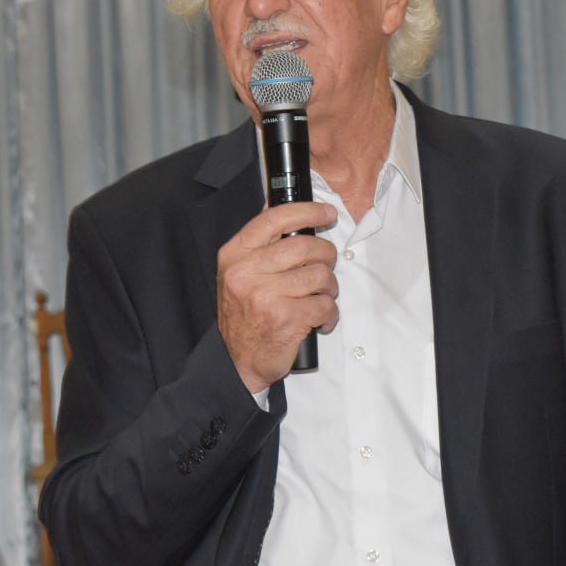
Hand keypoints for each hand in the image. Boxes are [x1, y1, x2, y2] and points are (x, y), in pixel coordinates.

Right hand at [218, 202, 338, 392]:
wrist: (237, 361)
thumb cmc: (243, 314)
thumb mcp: (237, 273)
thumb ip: (258, 242)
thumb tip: (277, 203)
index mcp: (235, 255)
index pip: (274, 219)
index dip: (307, 211)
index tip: (326, 213)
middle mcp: (247, 272)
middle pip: (305, 246)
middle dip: (326, 254)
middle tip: (326, 265)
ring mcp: (266, 296)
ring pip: (320, 275)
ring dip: (329, 286)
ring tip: (321, 295)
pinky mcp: (287, 319)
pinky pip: (325, 305)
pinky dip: (330, 313)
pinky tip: (320, 318)